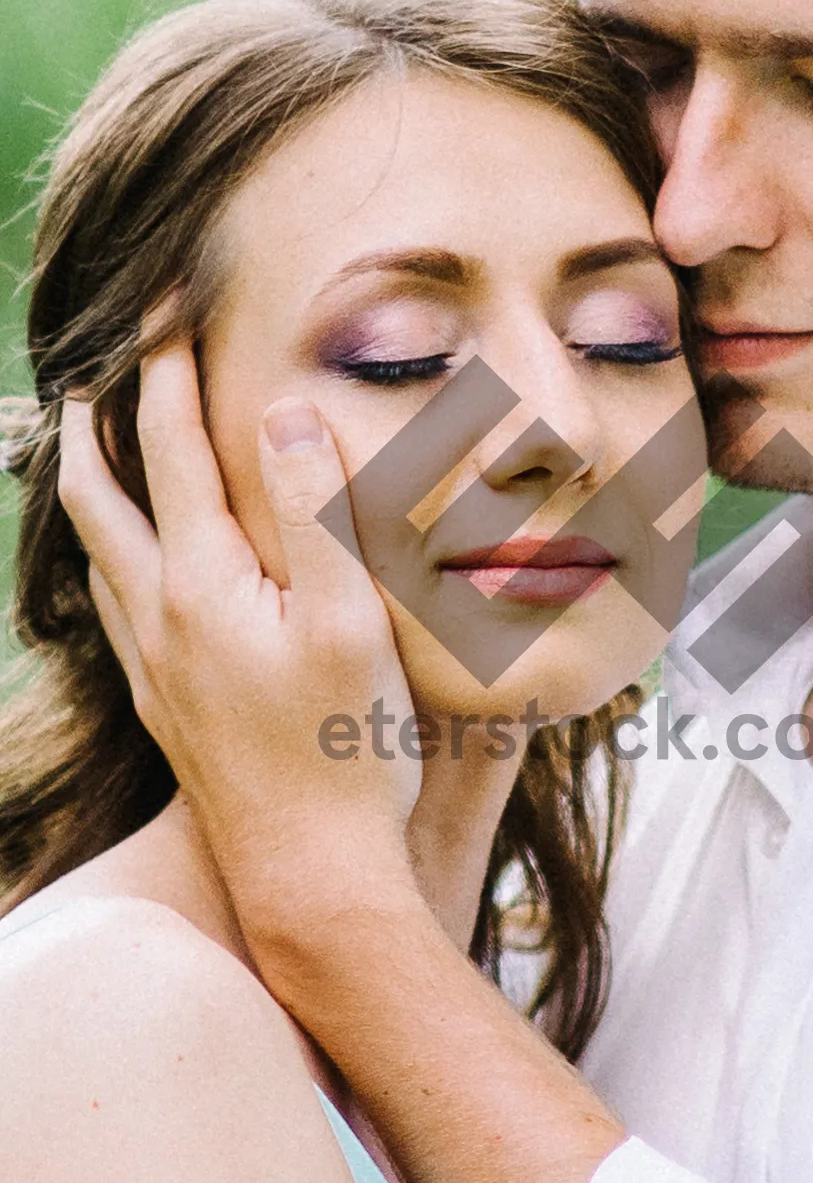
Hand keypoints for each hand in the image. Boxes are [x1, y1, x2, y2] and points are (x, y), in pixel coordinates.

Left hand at [57, 339, 421, 944]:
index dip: (166, 366)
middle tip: (99, 370)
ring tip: (98, 453)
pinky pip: (117, 610)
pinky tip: (133, 574)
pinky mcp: (168, 711)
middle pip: (99, 494)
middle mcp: (162, 617)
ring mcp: (157, 669)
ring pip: (98, 554)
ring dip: (91, 489)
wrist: (312, 880)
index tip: (163, 303)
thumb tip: (280, 415)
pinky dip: (112, 558)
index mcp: (204, 581)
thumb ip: (316, 512)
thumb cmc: (346, 752)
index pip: (172, 445)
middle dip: (97, 421)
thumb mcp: (351, 622)